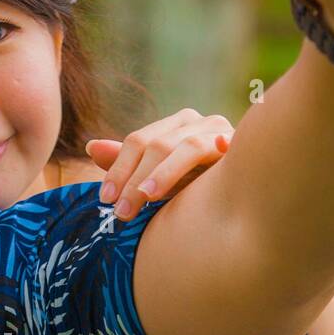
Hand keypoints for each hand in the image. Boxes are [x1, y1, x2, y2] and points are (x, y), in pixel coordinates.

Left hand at [85, 108, 233, 220]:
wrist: (242, 188)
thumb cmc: (195, 184)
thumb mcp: (157, 177)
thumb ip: (127, 164)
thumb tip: (90, 148)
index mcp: (172, 127)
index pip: (137, 142)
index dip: (118, 169)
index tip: (105, 199)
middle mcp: (195, 123)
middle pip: (156, 145)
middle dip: (134, 179)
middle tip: (121, 212)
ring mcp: (220, 131)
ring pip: (186, 147)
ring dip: (164, 174)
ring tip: (147, 198)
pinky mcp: (243, 146)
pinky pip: (230, 144)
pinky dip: (226, 146)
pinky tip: (223, 149)